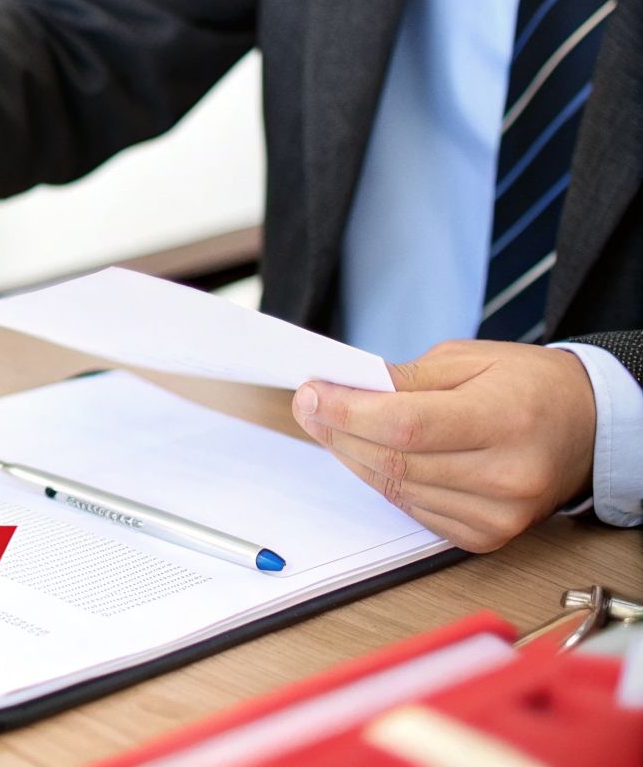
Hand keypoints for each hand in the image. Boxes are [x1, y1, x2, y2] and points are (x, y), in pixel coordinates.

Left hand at [290, 340, 596, 552]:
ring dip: (353, 458)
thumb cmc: (529, 386)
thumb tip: (342, 390)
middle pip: (394, 461)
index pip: (405, 425)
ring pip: (397, 490)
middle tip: (309, 408)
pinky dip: (384, 483)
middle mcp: (506, 475)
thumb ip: (405, 378)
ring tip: (332, 427)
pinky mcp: (487, 537)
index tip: (311, 395)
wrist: (588, 428)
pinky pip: (414, 510)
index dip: (347, 412)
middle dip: (339, 433)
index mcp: (505, 419)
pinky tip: (370, 456)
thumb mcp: (469, 360)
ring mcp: (499, 514)